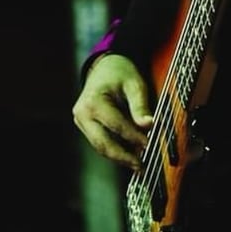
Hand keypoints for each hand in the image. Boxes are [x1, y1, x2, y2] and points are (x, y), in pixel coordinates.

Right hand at [72, 54, 152, 170]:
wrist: (105, 66)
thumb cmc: (120, 72)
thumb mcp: (134, 84)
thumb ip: (140, 105)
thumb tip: (149, 125)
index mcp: (93, 101)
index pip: (116, 125)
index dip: (134, 137)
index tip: (149, 145)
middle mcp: (82, 113)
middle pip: (103, 143)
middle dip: (123, 156)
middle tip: (141, 165)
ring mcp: (80, 121)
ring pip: (100, 146)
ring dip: (119, 156)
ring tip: (138, 163)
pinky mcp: (84, 126)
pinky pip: (100, 141)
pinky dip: (114, 148)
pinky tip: (129, 154)